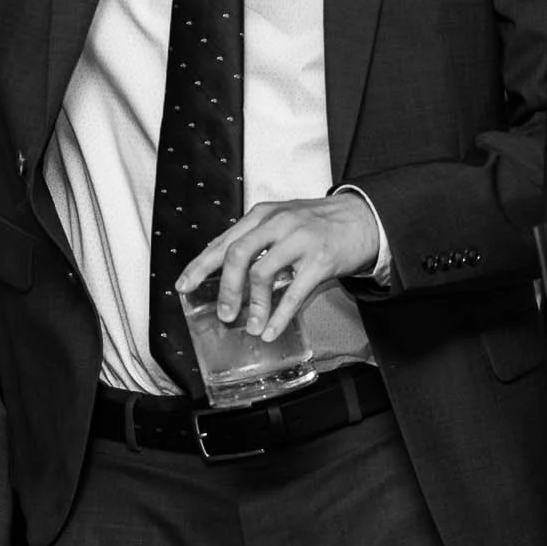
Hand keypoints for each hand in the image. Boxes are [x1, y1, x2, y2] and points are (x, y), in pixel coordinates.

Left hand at [177, 195, 381, 341]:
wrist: (363, 217)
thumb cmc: (317, 224)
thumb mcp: (281, 221)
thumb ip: (254, 239)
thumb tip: (221, 267)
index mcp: (262, 215)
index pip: (223, 241)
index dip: (200, 266)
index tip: (183, 286)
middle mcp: (277, 223)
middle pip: (237, 255)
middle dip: (225, 288)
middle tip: (224, 314)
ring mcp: (299, 239)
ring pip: (262, 273)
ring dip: (253, 305)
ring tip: (252, 327)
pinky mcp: (321, 259)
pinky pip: (295, 291)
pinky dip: (279, 315)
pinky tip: (271, 330)